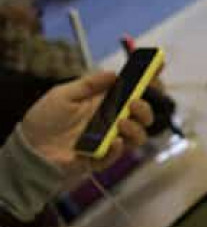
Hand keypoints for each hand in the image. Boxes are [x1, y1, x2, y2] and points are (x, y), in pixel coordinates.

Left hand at [20, 72, 153, 177]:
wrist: (28, 147)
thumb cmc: (45, 119)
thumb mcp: (63, 94)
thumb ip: (89, 84)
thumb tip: (114, 73)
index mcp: (106, 103)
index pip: (134, 92)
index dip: (149, 82)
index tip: (157, 68)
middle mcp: (113, 122)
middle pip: (144, 116)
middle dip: (146, 108)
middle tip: (134, 102)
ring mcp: (109, 140)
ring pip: (138, 137)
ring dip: (136, 129)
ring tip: (121, 122)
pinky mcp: (101, 158)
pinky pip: (117, 154)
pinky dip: (118, 148)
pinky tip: (112, 141)